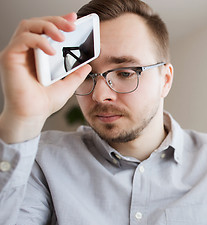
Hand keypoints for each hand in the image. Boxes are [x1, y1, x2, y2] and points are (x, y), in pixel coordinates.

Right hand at [0, 12, 91, 142]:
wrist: (32, 116)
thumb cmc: (44, 101)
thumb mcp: (67, 85)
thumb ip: (76, 74)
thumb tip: (87, 65)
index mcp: (37, 54)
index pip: (46, 29)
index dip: (59, 20)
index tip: (74, 19)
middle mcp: (26, 50)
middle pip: (36, 23)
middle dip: (56, 20)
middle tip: (72, 24)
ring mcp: (17, 53)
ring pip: (28, 26)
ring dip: (48, 26)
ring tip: (63, 36)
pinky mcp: (10, 58)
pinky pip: (23, 40)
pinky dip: (39, 41)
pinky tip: (51, 51)